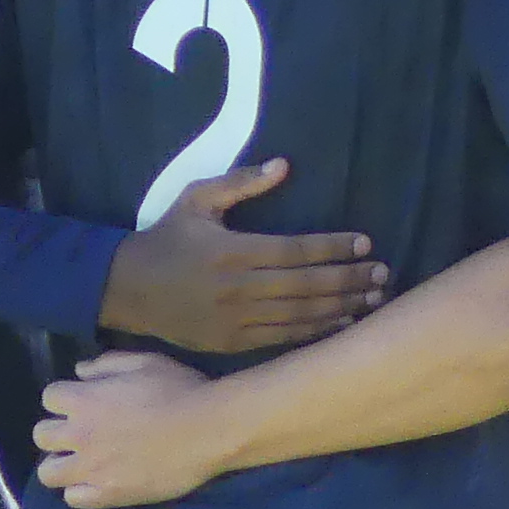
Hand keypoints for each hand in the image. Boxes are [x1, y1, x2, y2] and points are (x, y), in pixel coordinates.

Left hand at [33, 350, 232, 508]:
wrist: (207, 431)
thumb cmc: (179, 390)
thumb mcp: (146, 362)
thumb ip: (107, 364)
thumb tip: (79, 371)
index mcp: (85, 399)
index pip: (49, 397)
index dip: (64, 396)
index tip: (81, 399)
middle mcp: (80, 435)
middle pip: (41, 435)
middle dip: (56, 430)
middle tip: (79, 432)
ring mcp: (91, 468)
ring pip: (48, 473)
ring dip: (60, 463)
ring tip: (82, 461)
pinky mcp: (107, 494)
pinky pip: (73, 498)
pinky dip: (80, 489)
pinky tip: (98, 481)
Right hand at [97, 158, 389, 352]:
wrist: (126, 289)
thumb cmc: (168, 237)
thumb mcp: (197, 199)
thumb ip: (241, 183)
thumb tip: (284, 166)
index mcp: (231, 251)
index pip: (295, 251)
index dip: (333, 248)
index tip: (365, 243)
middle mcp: (236, 288)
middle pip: (305, 285)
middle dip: (348, 279)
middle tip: (383, 274)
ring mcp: (234, 320)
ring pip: (298, 315)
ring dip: (340, 307)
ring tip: (374, 299)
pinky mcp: (230, 343)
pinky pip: (281, 338)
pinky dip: (314, 331)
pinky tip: (342, 323)